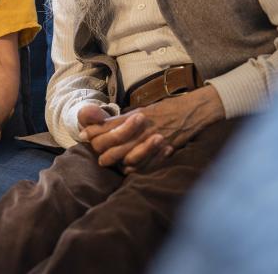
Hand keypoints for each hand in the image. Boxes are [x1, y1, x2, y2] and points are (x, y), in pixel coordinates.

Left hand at [81, 86, 224, 171]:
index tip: (84, 134)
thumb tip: (97, 125)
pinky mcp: (163, 150)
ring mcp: (152, 140)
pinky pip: (145, 164)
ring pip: (127, 155)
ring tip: (105, 161)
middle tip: (96, 153)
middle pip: (113, 143)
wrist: (192, 111)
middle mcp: (141, 129)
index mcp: (135, 117)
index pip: (107, 127)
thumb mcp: (141, 111)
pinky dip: (133, 167)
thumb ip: (120, 120)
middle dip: (101, 149)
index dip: (93, 132)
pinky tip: (126, 167)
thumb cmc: (165, 110)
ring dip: (114, 159)